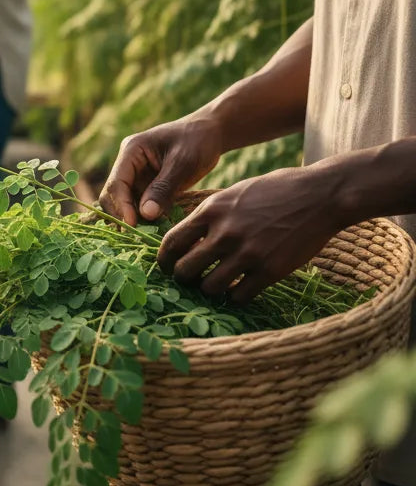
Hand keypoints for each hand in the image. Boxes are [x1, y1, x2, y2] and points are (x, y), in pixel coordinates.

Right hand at [98, 114, 224, 226]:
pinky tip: (154, 230)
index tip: (132, 225)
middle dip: (122, 214)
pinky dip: (144, 218)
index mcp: (131, 151)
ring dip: (132, 219)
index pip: (116, 183)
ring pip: (124, 203)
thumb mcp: (182, 163)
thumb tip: (145, 214)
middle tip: (136, 235)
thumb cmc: (197, 141)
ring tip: (146, 235)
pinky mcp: (146, 187)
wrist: (209, 134)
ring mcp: (136, 176)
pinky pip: (139, 206)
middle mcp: (128, 164)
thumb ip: (163, 188)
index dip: (121, 205)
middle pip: (113, 195)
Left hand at [157, 168, 343, 303]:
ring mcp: (247, 253)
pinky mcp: (270, 270)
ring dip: (209, 289)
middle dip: (183, 278)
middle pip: (185, 270)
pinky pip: (239, 296)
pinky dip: (235, 296)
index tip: (167, 266)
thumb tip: (188, 238)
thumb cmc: (276, 189)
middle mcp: (224, 233)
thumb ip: (211, 215)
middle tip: (190, 279)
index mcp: (211, 211)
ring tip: (215, 285)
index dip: (165, 259)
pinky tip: (240, 289)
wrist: (320, 195)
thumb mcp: (234, 194)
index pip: (172, 243)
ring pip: (210, 287)